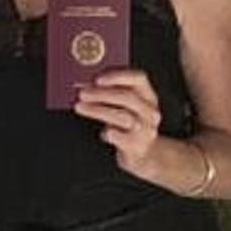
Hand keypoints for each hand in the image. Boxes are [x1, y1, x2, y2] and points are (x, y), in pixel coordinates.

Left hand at [73, 69, 174, 186]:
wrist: (143, 154)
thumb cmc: (129, 124)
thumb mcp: (126, 105)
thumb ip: (111, 92)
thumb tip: (85, 84)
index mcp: (148, 95)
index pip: (138, 78)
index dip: (118, 76)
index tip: (97, 79)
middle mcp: (150, 111)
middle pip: (127, 97)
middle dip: (101, 93)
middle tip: (82, 93)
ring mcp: (145, 129)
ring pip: (122, 116)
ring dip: (97, 110)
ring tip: (80, 107)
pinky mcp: (136, 145)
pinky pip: (118, 136)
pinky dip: (107, 132)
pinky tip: (101, 132)